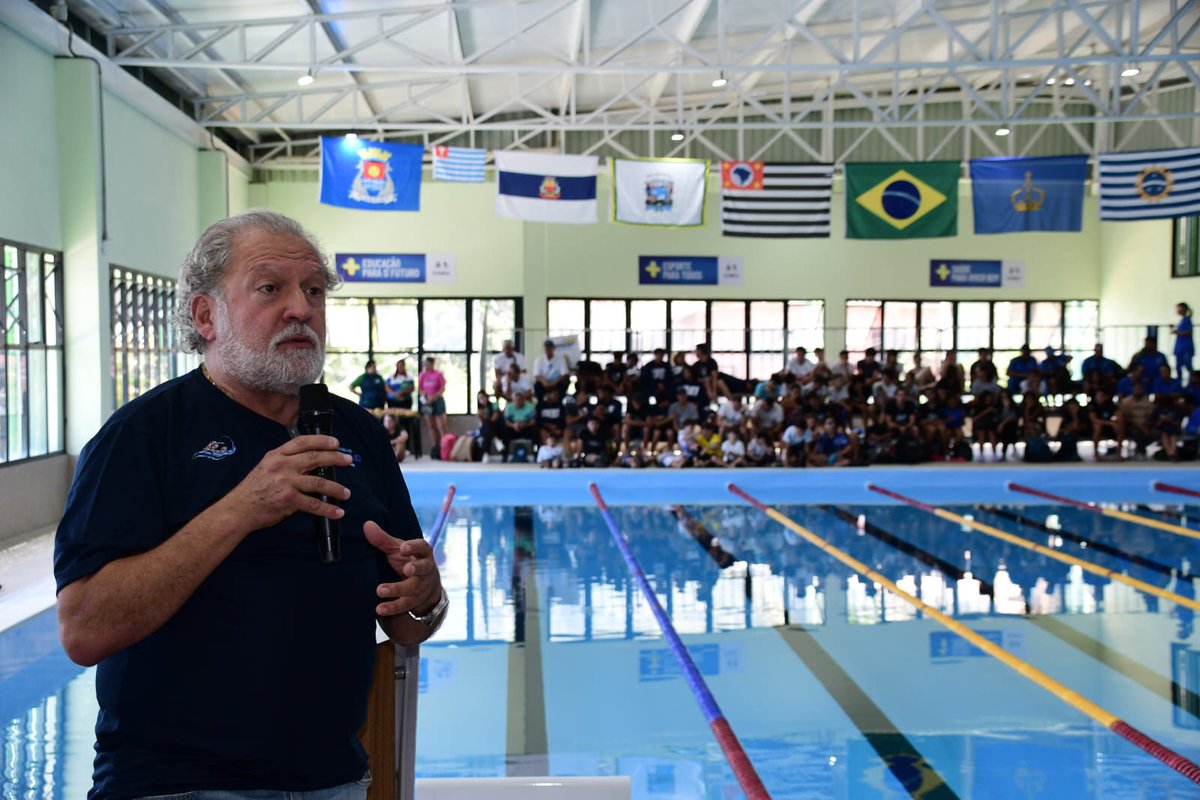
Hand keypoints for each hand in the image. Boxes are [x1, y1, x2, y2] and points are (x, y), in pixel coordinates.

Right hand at [226, 435, 350, 530]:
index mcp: (276, 455)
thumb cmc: (252, 491)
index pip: (302, 442)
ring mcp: (285, 482)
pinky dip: (328, 509)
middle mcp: (282, 465)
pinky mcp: (288, 499)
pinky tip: (337, 511)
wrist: (238, 510)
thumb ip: (285, 463)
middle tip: (348, 461)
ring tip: (346, 493)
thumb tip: (310, 464)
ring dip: (336, 488)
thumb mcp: (265, 467)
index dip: (321, 440)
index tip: (335, 443)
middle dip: (335, 458)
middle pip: (314, 457)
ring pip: (318, 482)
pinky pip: (313, 504)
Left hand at [364, 521, 441, 616]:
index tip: (403, 548)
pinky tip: (379, 608)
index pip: (422, 547)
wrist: (424, 586)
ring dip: (397, 590)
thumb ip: (382, 539)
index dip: (414, 547)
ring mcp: (422, 586)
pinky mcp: (414, 601)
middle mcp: (426, 569)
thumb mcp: (397, 549)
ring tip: (380, 590)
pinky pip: (405, 605)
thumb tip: (367, 524)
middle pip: (423, 569)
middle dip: (415, 569)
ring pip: (413, 589)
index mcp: (423, 553)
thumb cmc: (406, 560)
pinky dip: (392, 607)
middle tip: (405, 569)